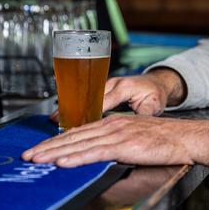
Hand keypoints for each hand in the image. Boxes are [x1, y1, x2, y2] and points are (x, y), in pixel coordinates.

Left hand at [22, 114, 208, 167]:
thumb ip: (117, 143)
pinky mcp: (126, 145)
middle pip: (75, 136)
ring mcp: (119, 134)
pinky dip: (78, 156)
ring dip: (56, 152)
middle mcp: (114, 125)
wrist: (187, 137)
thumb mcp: (136, 138)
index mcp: (115, 123)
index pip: (80, 131)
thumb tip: (99, 153)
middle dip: (49, 146)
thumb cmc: (166, 140)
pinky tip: (63, 162)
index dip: (58, 140)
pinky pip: (96, 152)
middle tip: (29, 155)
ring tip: (37, 159)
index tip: (41, 147)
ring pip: (81, 143)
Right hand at [47, 68, 185, 123]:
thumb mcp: (154, 104)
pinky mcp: (102, 90)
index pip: (104, 101)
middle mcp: (112, 84)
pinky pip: (85, 98)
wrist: (156, 83)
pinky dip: (73, 108)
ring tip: (52, 120)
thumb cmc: (155, 94)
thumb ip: (144, 114)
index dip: (89, 114)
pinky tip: (60, 117)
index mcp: (125, 86)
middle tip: (55, 123)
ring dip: (69, 108)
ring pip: (84, 97)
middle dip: (72, 111)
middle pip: (88, 98)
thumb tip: (137, 122)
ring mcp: (105, 85)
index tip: (78, 126)